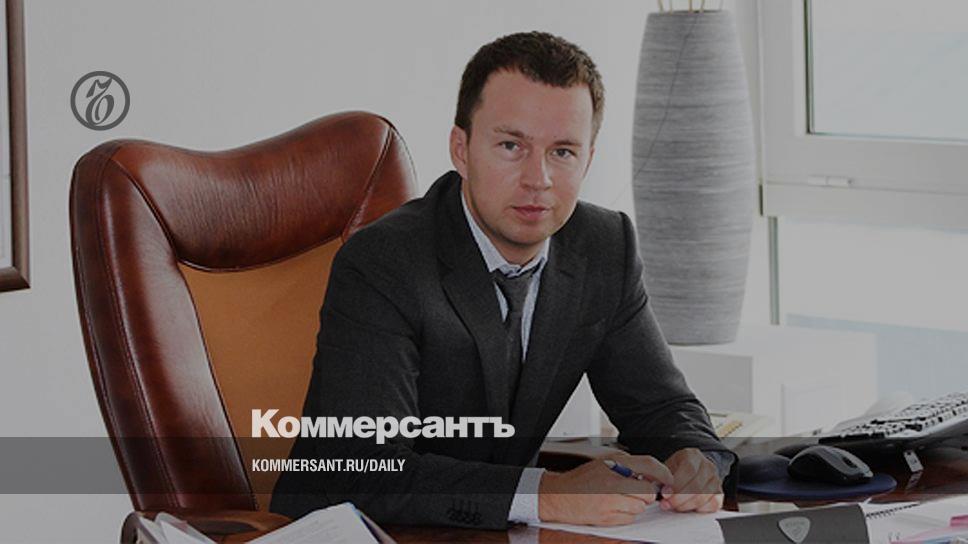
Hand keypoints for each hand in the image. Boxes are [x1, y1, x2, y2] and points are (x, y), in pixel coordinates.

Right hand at [538, 454, 673, 525]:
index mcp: (614, 464)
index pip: (649, 465)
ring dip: (636, 504)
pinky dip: (626, 514)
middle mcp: (613, 482)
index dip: (663, 473)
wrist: (560, 496)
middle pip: (649, 491)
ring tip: (620, 498)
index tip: (668, 479)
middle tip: (636, 490)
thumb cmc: (583, 479)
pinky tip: (613, 507)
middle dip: (646, 493)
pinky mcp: (607, 517)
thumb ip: (628, 464)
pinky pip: (630, 518)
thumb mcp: (605, 462)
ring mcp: (610, 501)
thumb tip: (652, 473)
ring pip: (641, 507)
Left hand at [659, 448, 723, 512]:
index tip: (665, 494)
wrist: (689, 472)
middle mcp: (707, 465)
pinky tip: (690, 509)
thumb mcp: (665, 468)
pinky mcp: (719, 493)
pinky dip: (701, 509)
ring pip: (705, 496)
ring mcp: (715, 479)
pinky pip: (714, 504)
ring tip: (675, 507)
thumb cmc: (675, 471)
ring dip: (688, 505)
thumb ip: (660, 477)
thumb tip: (656, 489)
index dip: (677, 484)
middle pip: (697, 484)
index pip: (688, 469)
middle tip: (668, 504)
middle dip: (680, 498)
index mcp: (692, 455)